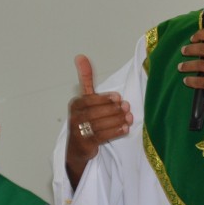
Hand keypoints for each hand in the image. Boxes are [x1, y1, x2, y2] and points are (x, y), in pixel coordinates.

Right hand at [65, 54, 132, 187]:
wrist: (77, 148)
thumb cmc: (85, 119)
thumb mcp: (85, 98)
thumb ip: (86, 79)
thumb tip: (81, 56)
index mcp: (75, 104)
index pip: (90, 100)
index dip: (105, 99)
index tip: (118, 98)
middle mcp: (74, 117)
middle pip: (97, 112)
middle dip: (114, 110)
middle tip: (127, 108)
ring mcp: (79, 132)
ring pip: (101, 124)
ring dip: (117, 120)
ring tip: (129, 118)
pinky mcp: (85, 144)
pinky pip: (102, 136)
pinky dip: (115, 132)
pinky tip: (125, 129)